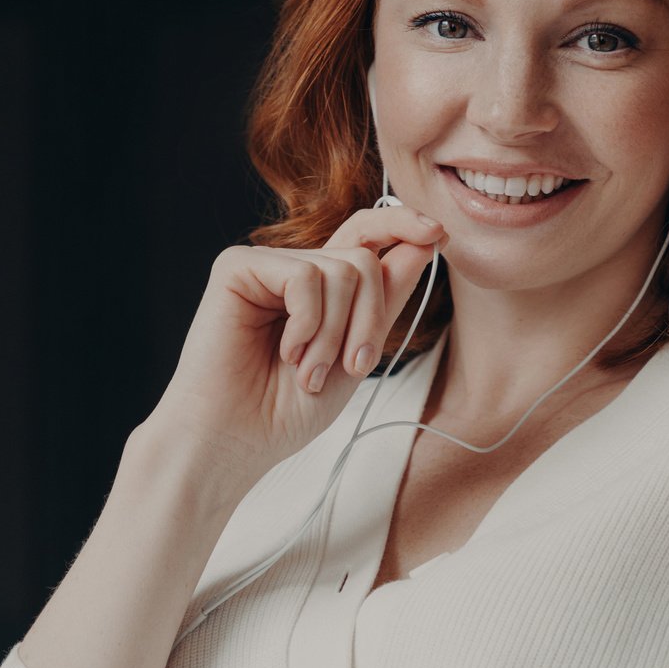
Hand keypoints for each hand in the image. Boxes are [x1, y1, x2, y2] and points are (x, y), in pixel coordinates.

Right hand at [144, 206, 446, 483]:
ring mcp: (264, 265)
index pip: (365, 237)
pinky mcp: (237, 268)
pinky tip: (286, 352)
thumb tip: (425, 241)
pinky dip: (308, 323)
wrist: (232, 442)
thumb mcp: (354, 355)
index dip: (402, 225)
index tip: (437, 234)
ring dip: (336, 333)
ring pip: (342, 269)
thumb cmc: (283, 412)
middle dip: (371, 318)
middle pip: (364, 258)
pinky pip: (306, 277)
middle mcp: (291, 269)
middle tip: (350, 366)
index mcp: (319, 289)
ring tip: (308, 372)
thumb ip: (385, 299)